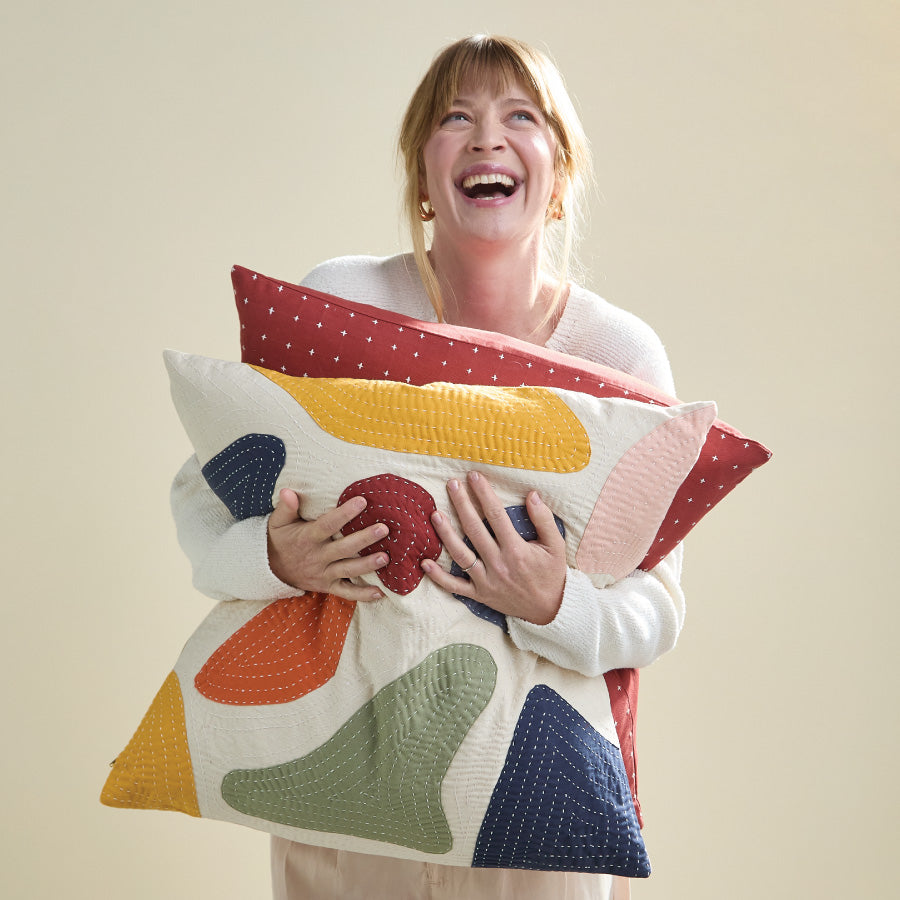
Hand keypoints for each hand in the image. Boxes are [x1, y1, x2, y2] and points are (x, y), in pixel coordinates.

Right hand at [267, 489, 387, 601]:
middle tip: (383, 529)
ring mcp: (324, 573)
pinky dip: (363, 594)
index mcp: (307, 538)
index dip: (344, 514)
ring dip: (367, 565)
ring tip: (386, 557)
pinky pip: (346, 592)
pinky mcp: (328, 586)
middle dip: (364, 539)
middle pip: (344, 548)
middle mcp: (318, 557)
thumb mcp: (277, 523)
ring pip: (349, 569)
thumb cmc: (280, 540)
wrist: (270, 570)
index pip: (327, 525)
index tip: (362, 501)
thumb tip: (288, 491)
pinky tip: (380, 592)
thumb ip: (285, 507)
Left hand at [421, 471, 566, 624]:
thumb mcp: (556, 546)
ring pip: (460, 555)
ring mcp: (486, 582)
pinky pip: (455, 587)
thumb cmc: (552, 574)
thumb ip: (544, 519)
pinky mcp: (479, 595)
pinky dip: (439, 577)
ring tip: (435, 514)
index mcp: (516, 551)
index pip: (496, 516)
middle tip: (452, 484)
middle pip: (474, 530)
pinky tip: (425, 562)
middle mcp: (498, 565)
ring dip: (445, 534)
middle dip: (462, 504)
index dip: (484, 494)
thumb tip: (532, 494)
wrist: (550, 610)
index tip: (474, 476)